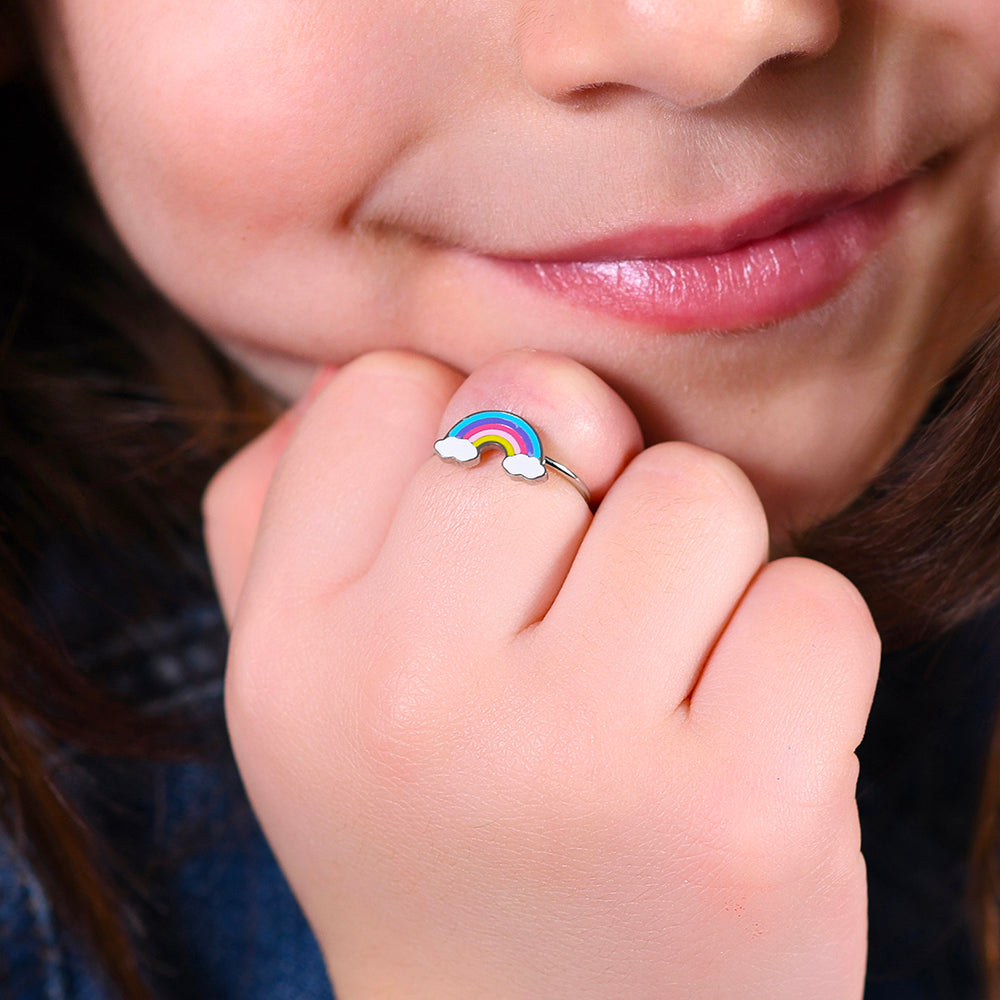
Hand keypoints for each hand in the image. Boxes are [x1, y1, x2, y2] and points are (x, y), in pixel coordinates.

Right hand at [204, 349, 879, 999]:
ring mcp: (575, 760)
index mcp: (291, 654)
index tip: (489, 536)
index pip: (387, 387)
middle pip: (549, 405)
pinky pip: (814, 603)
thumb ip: (290, 513)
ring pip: (695, 492)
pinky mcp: (740, 820)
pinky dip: (796, 656)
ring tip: (659, 683)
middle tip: (582, 614)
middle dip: (589, 482)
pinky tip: (736, 747)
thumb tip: (387, 371)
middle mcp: (405, 698)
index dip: (462, 438)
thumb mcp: (309, 691)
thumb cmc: (436, 834)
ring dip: (703, 569)